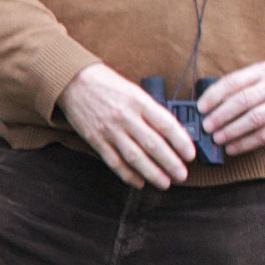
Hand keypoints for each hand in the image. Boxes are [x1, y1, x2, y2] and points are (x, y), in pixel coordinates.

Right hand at [58, 63, 207, 188]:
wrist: (73, 81)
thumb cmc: (106, 84)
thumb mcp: (134, 90)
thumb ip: (150, 110)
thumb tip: (171, 132)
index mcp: (139, 101)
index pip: (166, 124)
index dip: (181, 142)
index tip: (191, 155)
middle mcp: (125, 117)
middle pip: (153, 145)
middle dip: (171, 163)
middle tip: (182, 175)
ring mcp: (110, 130)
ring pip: (135, 157)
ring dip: (152, 173)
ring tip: (165, 183)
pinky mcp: (96, 140)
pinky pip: (114, 162)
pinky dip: (127, 175)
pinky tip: (139, 182)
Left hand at [190, 60, 264, 157]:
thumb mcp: (262, 75)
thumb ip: (241, 86)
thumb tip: (210, 104)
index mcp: (262, 71)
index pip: (234, 82)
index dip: (215, 95)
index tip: (201, 108)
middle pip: (243, 101)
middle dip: (221, 116)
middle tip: (207, 127)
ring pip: (254, 119)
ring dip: (232, 131)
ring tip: (218, 139)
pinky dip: (247, 143)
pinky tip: (234, 148)